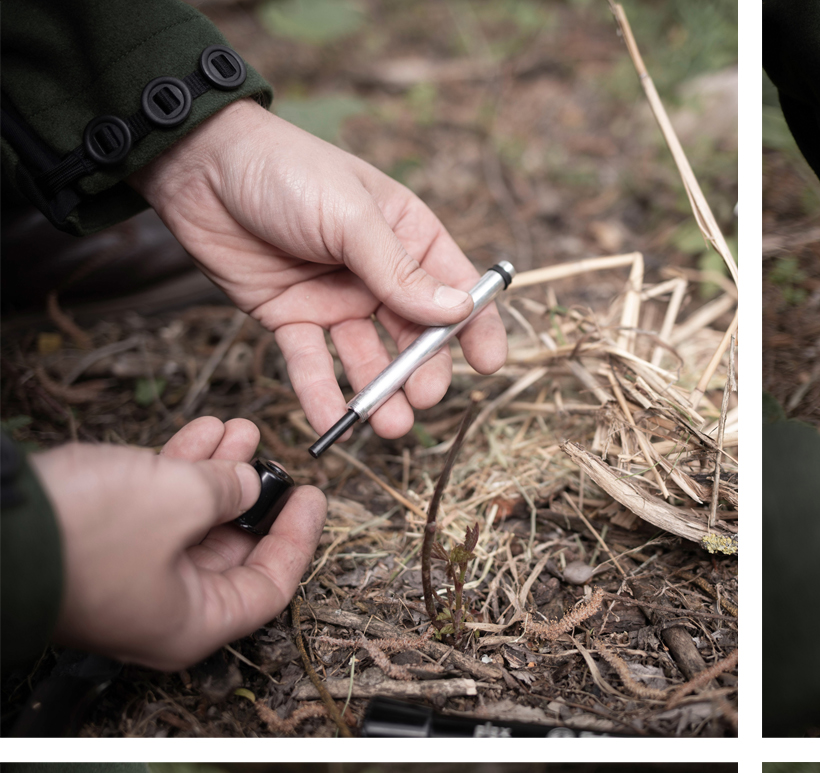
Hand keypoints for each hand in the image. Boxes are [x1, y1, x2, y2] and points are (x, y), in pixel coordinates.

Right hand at [35, 415, 323, 670]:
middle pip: (231, 550)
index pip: (270, 586)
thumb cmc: (81, 536)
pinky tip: (203, 433)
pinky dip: (177, 471)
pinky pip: (153, 509)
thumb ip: (226, 490)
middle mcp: (166, 609)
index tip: (313, 497)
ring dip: (217, 471)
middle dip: (252, 493)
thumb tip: (246, 483)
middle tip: (270, 454)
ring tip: (240, 429)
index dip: (297, 538)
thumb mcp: (176, 500)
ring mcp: (130, 578)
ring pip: (191, 521)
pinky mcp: (98, 546)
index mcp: (194, 624)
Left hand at [132, 100, 506, 440]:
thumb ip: (399, 270)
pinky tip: (334, 422)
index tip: (488, 365)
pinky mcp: (292, 320)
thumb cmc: (284, 169)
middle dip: (421, 373)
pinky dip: (323, 395)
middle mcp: (377, 275)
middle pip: (414, 336)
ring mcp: (336, 301)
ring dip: (379, 395)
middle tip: (421, 399)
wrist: (197, 165)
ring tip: (388, 426)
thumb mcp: (349, 215)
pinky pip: (313, 365)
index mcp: (406, 237)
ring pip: (367, 360)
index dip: (476, 328)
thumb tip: (457, 311)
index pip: (455, 290)